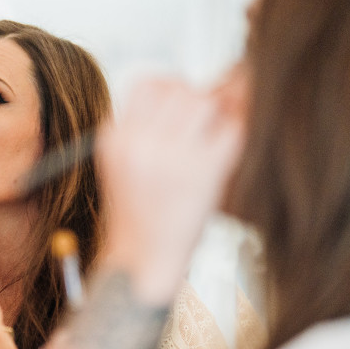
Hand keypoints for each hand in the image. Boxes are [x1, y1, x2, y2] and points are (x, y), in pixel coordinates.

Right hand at [98, 78, 244, 302]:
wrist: (142, 265)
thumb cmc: (138, 220)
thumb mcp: (122, 169)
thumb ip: (142, 131)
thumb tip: (189, 93)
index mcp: (115, 140)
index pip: (147, 83)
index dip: (170, 88)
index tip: (180, 107)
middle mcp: (139, 144)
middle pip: (180, 90)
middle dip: (198, 100)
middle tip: (206, 122)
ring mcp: (170, 157)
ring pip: (205, 102)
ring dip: (217, 116)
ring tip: (214, 139)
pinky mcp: (202, 173)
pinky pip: (230, 130)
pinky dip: (234, 136)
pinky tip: (226, 153)